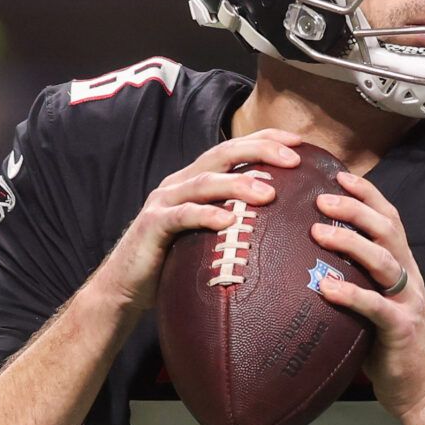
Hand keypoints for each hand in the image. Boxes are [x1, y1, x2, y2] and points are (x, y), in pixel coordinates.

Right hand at [90, 128, 303, 318]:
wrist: (125, 286)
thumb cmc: (174, 262)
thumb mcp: (209, 236)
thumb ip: (235, 221)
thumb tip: (282, 223)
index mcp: (195, 180)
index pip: (234, 148)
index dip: (265, 139)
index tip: (299, 142)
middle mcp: (179, 183)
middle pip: (222, 154)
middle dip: (259, 150)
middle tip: (293, 159)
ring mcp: (164, 202)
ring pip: (204, 182)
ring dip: (238, 184)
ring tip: (269, 193)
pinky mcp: (153, 226)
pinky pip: (182, 216)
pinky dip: (206, 215)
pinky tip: (229, 220)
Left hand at [310, 171, 424, 424]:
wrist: (418, 389)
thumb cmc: (385, 344)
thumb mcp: (371, 303)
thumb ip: (352, 278)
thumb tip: (305, 257)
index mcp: (402, 266)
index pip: (388, 218)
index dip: (366, 194)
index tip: (337, 174)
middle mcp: (409, 277)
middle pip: (387, 230)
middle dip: (355, 209)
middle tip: (320, 199)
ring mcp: (409, 301)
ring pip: (384, 261)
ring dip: (351, 242)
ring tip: (318, 232)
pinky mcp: (402, 328)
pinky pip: (376, 307)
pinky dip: (351, 294)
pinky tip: (326, 288)